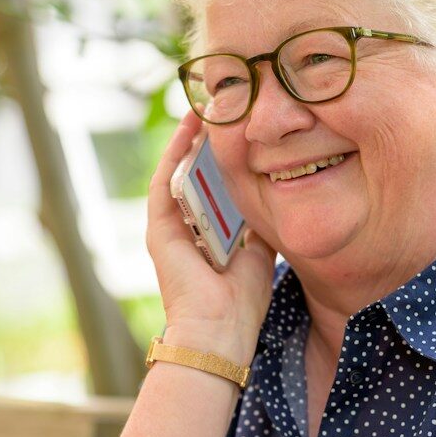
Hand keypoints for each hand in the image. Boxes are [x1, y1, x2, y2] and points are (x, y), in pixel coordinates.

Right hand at [147, 112, 276, 360]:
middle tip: (227, 103)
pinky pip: (166, 182)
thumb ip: (259, 225)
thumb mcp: (260, 253)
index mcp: (208, 236)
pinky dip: (177, 153)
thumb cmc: (241, 305)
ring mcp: (169, 227)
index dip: (228, 156)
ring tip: (209, 103)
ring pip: (180, 171)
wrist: (219, 333)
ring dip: (192, 137)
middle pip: (198, 173)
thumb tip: (277, 193)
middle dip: (211, 140)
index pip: (217, 187)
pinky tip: (190, 127)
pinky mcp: (158, 228)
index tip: (246, 127)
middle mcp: (185, 228)